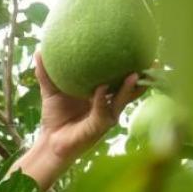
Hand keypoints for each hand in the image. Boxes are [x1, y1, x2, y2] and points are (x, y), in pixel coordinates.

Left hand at [32, 52, 147, 162]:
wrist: (49, 141)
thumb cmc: (54, 117)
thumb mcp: (50, 90)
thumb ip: (46, 72)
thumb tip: (39, 50)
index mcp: (102, 95)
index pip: (121, 79)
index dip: (133, 67)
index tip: (142, 50)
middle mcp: (108, 106)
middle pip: (131, 90)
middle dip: (143, 78)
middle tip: (153, 61)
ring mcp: (105, 117)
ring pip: (122, 102)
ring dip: (128, 89)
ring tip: (134, 74)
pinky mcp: (98, 128)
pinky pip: (103, 112)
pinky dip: (102, 100)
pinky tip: (101, 88)